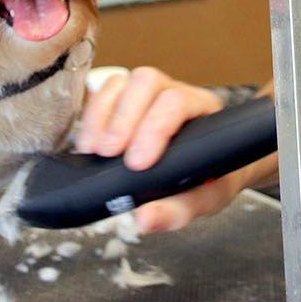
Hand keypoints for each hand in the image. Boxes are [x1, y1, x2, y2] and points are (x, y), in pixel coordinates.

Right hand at [71, 66, 249, 233]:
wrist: (212, 171)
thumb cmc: (211, 180)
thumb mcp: (205, 200)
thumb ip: (178, 211)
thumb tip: (144, 219)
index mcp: (202, 110)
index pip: (177, 102)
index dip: (154, 128)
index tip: (137, 164)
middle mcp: (175, 94)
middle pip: (146, 82)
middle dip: (123, 119)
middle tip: (109, 154)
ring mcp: (148, 94)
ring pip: (122, 83)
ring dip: (102, 115)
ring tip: (93, 151)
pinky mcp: (125, 101)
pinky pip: (103, 93)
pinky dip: (92, 117)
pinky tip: (89, 145)